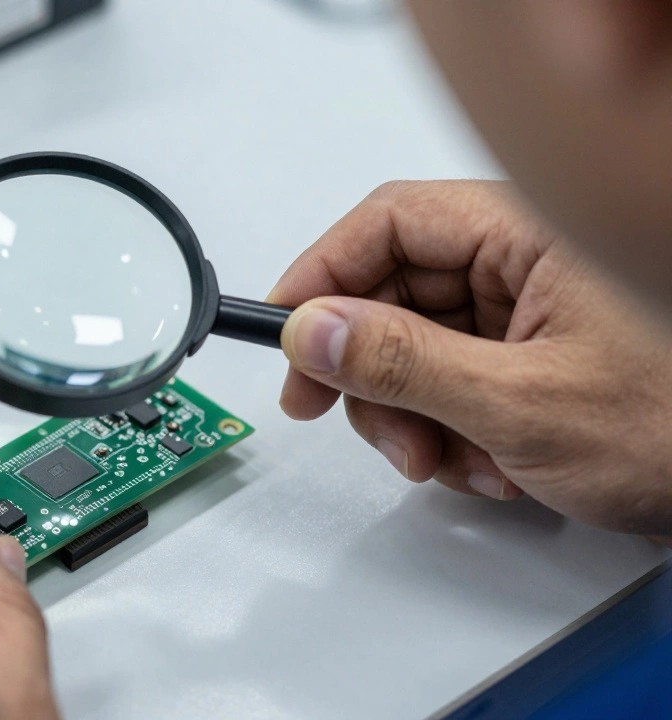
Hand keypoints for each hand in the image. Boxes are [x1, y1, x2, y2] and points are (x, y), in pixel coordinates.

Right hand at [268, 180, 671, 535]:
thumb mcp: (520, 403)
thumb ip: (403, 364)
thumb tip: (311, 334)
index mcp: (529, 232)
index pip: (389, 222)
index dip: (322, 275)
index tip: (282, 332)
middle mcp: (525, 261)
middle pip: (393, 291)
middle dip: (370, 371)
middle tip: (350, 418)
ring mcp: (528, 310)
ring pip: (415, 345)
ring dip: (411, 415)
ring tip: (447, 462)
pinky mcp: (532, 354)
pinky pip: (452, 380)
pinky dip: (450, 430)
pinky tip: (488, 465)